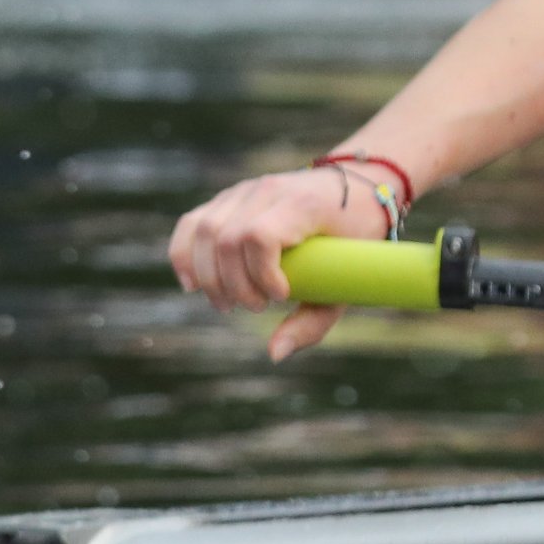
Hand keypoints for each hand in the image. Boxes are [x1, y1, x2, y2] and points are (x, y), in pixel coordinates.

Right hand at [168, 164, 397, 360]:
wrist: (359, 189)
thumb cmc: (356, 241)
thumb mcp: (346, 284)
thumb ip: (311, 322)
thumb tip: (274, 354)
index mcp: (302, 204)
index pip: (260, 235)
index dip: (261, 273)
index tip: (281, 297)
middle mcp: (268, 190)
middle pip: (225, 237)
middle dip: (233, 284)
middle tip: (255, 308)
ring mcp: (244, 191)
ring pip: (203, 230)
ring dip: (208, 276)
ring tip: (227, 304)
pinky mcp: (229, 198)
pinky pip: (192, 223)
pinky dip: (184, 254)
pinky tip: (191, 283)